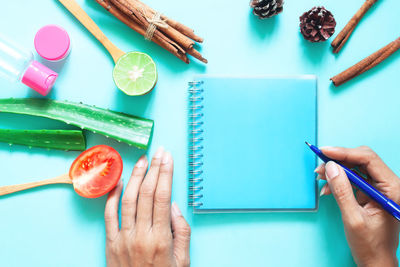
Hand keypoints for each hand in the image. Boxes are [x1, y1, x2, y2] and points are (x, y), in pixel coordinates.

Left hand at [104, 147, 190, 266]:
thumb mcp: (183, 261)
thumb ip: (182, 232)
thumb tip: (175, 206)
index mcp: (161, 238)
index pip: (163, 197)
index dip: (166, 173)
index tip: (168, 157)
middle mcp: (141, 235)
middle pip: (147, 193)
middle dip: (154, 168)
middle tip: (158, 151)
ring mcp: (123, 238)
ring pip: (128, 199)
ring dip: (136, 177)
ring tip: (142, 161)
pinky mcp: (110, 243)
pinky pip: (109, 214)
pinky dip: (113, 195)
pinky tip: (120, 181)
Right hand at [316, 146, 399, 266]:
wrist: (375, 261)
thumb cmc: (370, 245)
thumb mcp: (353, 218)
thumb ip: (342, 191)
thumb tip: (330, 167)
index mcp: (392, 189)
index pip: (368, 160)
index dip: (345, 153)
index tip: (325, 151)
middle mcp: (388, 185)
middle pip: (361, 160)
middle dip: (338, 160)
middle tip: (319, 163)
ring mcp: (379, 188)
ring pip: (355, 167)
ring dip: (336, 170)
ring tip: (320, 176)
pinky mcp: (370, 192)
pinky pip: (353, 178)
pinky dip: (338, 180)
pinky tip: (327, 188)